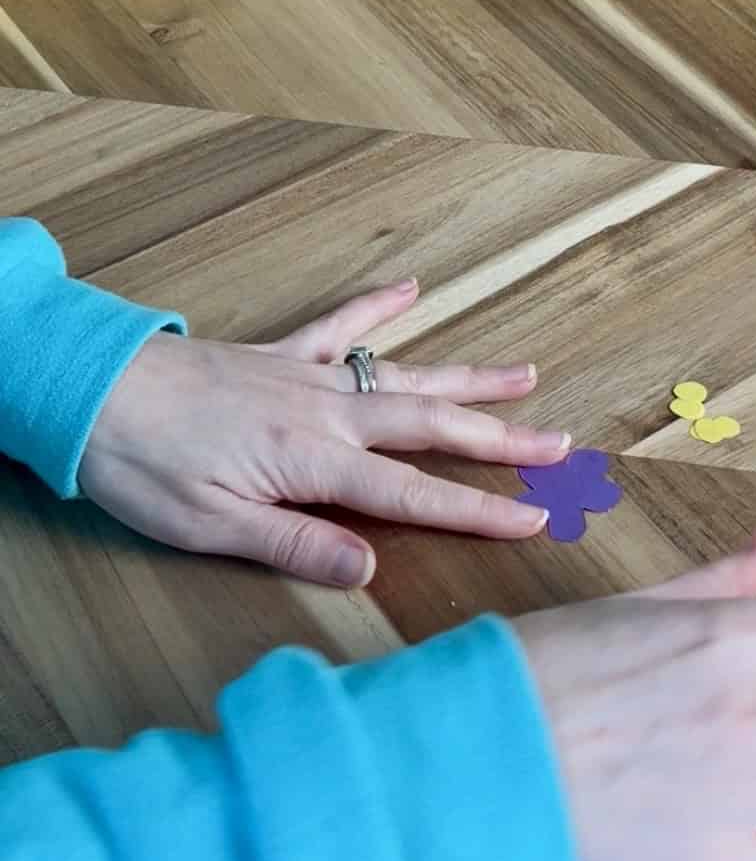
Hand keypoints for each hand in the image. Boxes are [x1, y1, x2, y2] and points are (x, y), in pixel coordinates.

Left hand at [79, 280, 569, 586]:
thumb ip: (295, 543)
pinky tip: (412, 288)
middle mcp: (325, 413)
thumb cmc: (141, 463)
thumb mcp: (210, 526)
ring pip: (404, 374)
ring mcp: (305, 377)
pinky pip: (338, 325)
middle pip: (431, 426)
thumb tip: (368, 572)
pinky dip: (378, 306)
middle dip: (501, 439)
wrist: (88, 387)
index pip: (414, 494)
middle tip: (562, 445)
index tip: (537, 517)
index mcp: (314, 461)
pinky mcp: (277, 355)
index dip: (479, 510)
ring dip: (467, 376)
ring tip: (525, 373)